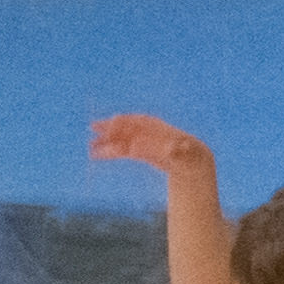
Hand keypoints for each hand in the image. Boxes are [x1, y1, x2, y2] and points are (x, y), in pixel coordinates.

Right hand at [91, 113, 210, 175]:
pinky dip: (110, 151)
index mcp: (159, 128)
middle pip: (127, 127)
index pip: (139, 123)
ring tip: (91, 147)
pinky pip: (121, 148)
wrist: (192, 160)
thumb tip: (171, 148)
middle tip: (94, 132)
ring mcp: (143, 139)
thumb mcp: (187, 155)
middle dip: (111, 130)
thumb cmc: (190, 156)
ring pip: (121, 138)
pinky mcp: (139, 150)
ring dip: (107, 141)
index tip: (112, 127)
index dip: (126, 124)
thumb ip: (178, 151)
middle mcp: (148, 131)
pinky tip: (98, 154)